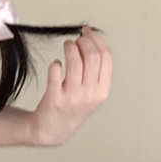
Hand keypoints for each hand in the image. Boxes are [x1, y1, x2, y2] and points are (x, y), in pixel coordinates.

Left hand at [31, 26, 111, 147]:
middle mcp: (90, 94)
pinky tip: (56, 64)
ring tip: (66, 46)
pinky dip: (55, 64)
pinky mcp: (55, 98)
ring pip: (75, 62)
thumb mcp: (93, 93)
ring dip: (70, 47)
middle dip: (83, 41)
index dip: (97, 39)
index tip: (87, 32)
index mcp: (103, 90)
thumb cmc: (74, 106)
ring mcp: (73, 97)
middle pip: (92, 56)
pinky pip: (55, 73)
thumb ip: (96, 71)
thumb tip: (92, 40)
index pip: (106, 57)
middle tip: (75, 39)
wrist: (54, 130)